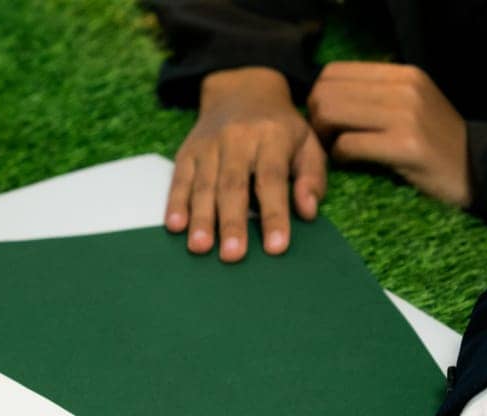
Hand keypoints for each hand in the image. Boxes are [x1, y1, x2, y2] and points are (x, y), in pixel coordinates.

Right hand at [167, 67, 326, 262]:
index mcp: (272, 137)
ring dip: (201, 218)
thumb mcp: (307, 142)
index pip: (272, 179)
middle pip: (233, 185)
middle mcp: (238, 139)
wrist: (241, 89)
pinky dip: (175, 204)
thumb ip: (312, 176)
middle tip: (233, 255)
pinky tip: (175, 226)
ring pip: (204, 185)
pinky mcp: (187, 152)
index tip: (276, 247)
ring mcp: (208, 145)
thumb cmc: (279, 128)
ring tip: (200, 247)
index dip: (274, 214)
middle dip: (232, 222)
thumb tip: (307, 212)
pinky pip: (180, 180)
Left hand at [307, 62, 469, 207]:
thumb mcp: (408, 105)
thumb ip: (372, 96)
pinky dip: (339, 158)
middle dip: (316, 120)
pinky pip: (347, 145)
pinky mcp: (405, 145)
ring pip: (330, 114)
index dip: (319, 98)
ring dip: (324, 138)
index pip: (333, 72)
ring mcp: (406, 114)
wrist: (477, 170)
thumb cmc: (433, 143)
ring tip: (338, 152)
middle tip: (328, 141)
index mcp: (402, 74)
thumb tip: (321, 99)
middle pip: (325, 92)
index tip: (328, 122)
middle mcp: (404, 87)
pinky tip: (352, 164)